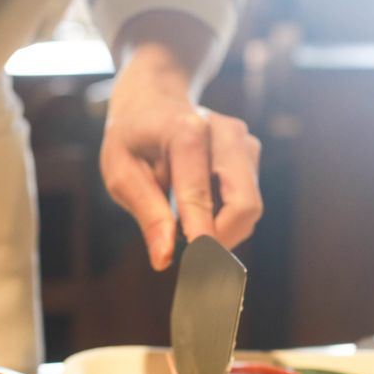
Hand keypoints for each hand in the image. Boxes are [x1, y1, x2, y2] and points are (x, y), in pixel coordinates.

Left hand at [101, 47, 261, 270]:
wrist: (154, 99)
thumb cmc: (132, 139)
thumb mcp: (121, 173)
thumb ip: (147, 214)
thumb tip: (164, 259)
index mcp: (186, 132)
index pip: (200, 197)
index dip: (203, 240)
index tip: (201, 274)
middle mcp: (225, 132)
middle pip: (245, 205)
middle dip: (222, 241)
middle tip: (194, 261)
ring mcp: (244, 141)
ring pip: (250, 207)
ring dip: (222, 230)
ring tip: (187, 226)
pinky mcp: (252, 153)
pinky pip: (247, 201)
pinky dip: (226, 217)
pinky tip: (200, 209)